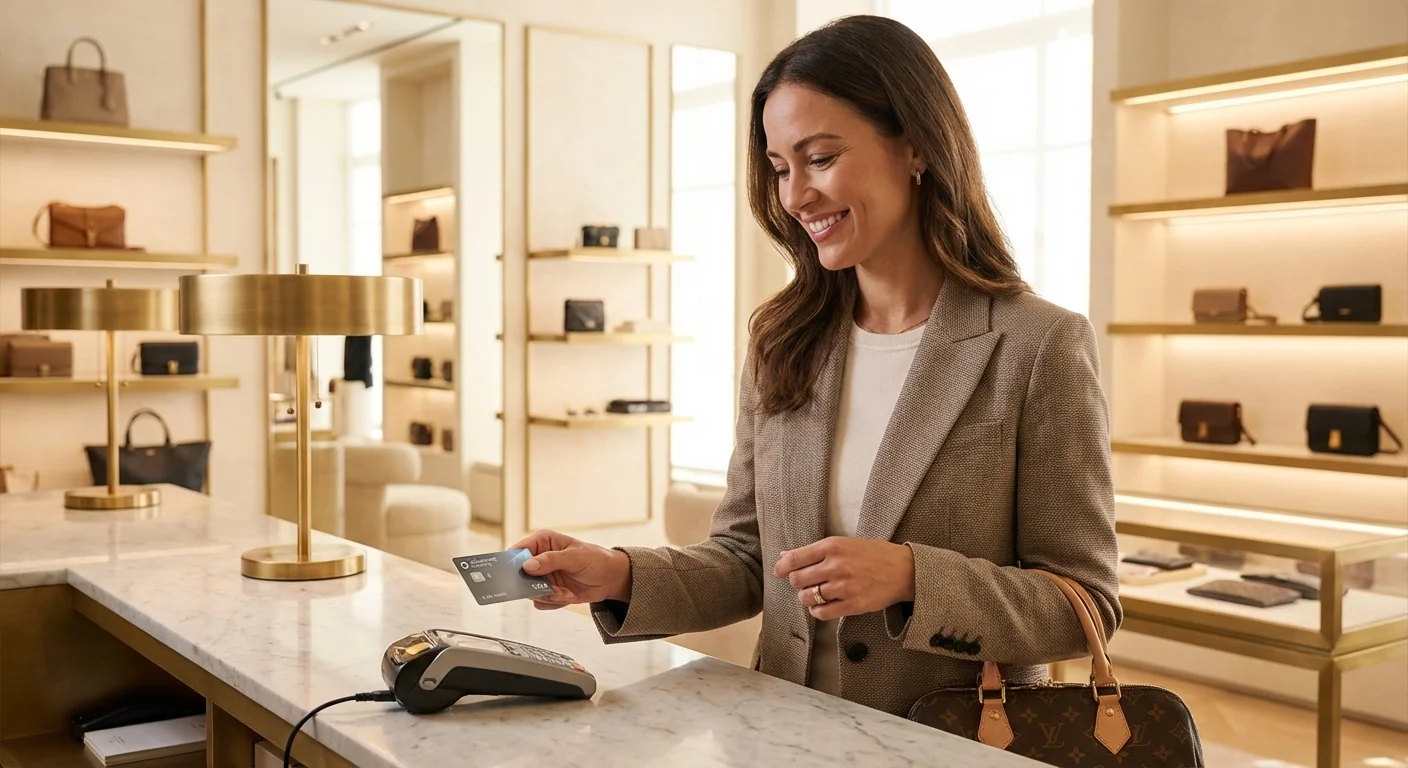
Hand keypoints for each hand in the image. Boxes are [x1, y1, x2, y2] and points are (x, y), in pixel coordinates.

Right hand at [511, 530, 631, 610]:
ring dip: (548, 594)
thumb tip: (527, 566)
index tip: (514, 573)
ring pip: (530, 591)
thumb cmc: (595, 559)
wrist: (611, 578)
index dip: (512, 562)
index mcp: (543, 542)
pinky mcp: (549, 591)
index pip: (518, 550)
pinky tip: (568, 595)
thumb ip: (551, 560)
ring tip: (565, 591)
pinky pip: (541, 601)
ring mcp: (543, 576)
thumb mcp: (574, 557)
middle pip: (520, 575)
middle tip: (547, 588)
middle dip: (533, 585)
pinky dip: (554, 602)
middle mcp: (540, 559)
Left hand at [773, 537, 914, 620]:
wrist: (904, 570)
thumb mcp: (845, 544)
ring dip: (806, 598)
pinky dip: (817, 611)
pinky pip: (822, 613)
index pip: (795, 558)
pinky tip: (822, 605)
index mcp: (833, 546)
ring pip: (807, 597)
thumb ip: (815, 551)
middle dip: (797, 582)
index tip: (778, 571)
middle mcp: (836, 565)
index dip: (782, 566)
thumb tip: (786, 555)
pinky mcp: (852, 604)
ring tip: (814, 594)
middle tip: (804, 582)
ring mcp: (844, 586)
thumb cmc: (874, 554)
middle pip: (798, 579)